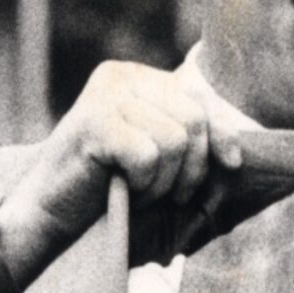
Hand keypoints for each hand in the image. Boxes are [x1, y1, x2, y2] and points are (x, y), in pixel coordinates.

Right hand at [0, 60, 237, 281]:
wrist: (49, 216)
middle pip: (193, 119)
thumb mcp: (156, 158)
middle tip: (164, 193)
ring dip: (162, 181)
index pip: (199, 100)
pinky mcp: (95, 121)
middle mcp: (121, 76)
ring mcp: (106, 96)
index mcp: (137, 78)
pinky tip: (122, 190)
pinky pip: (149, 154)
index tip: (231, 166)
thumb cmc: (106, 191)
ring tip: (137, 190)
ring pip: (174, 140)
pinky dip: (143, 184)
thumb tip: (244, 150)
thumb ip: (189, 140)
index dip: (222, 136)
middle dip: (189, 167)